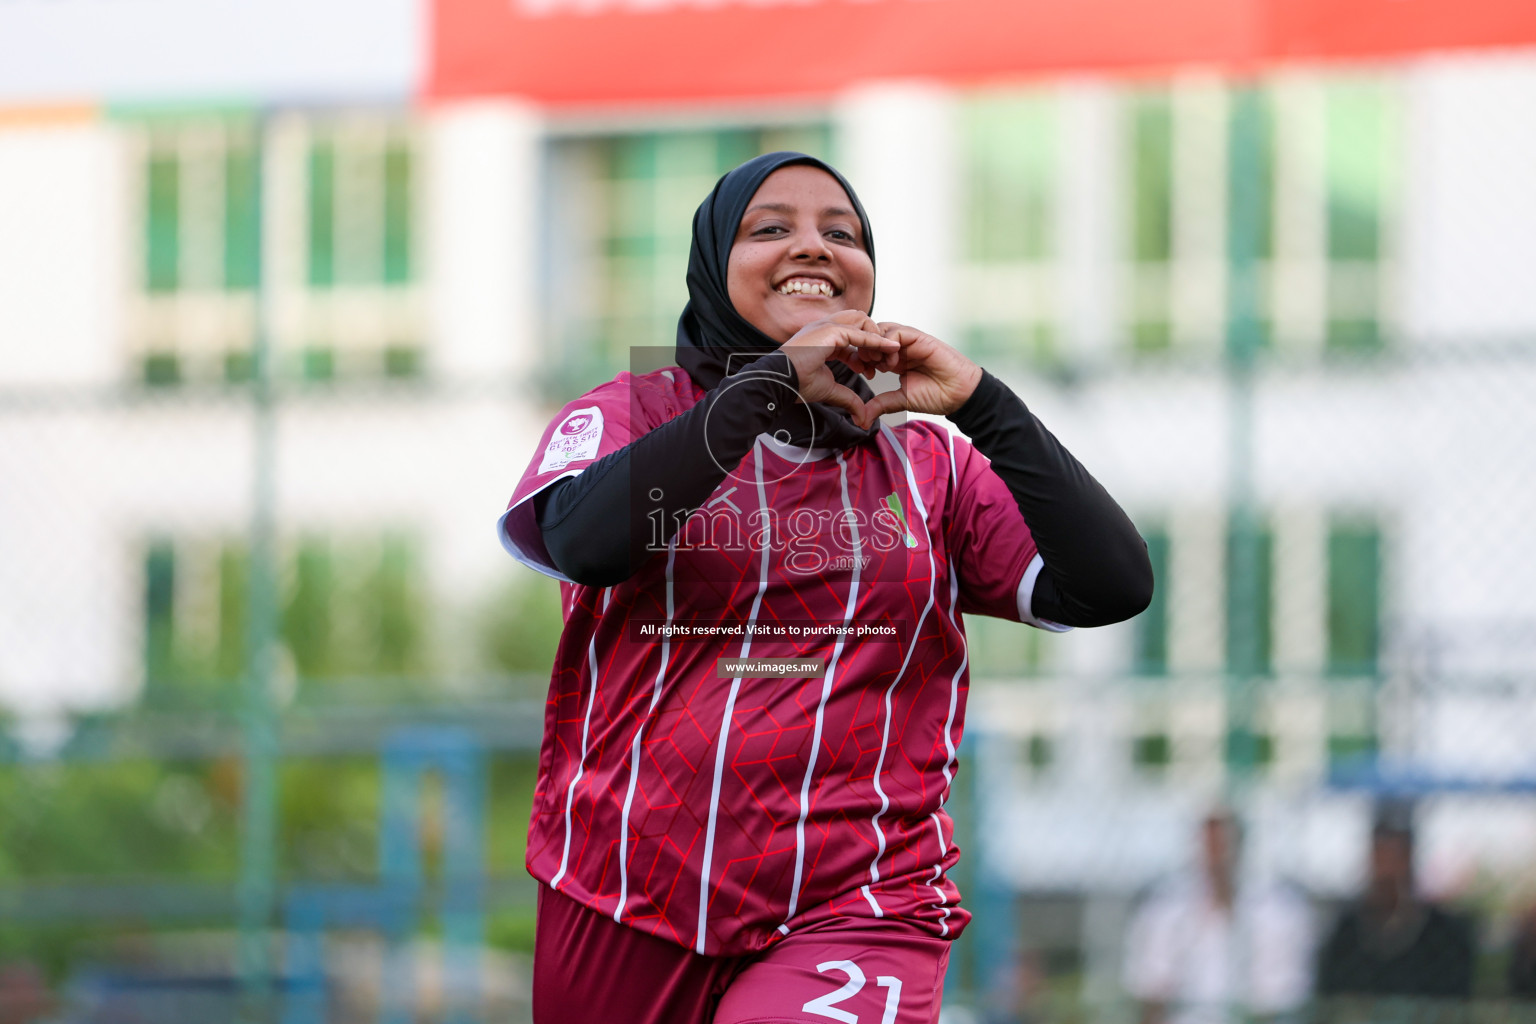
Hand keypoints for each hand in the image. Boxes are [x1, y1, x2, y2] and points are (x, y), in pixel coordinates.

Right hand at [780, 310, 899, 423]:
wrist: (779, 383)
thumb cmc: (795, 385)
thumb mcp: (829, 390)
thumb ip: (848, 398)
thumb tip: (862, 416)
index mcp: (821, 339)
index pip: (850, 336)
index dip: (864, 352)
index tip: (872, 370)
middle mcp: (824, 328)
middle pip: (858, 321)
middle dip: (873, 338)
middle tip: (880, 362)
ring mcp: (825, 326)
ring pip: (862, 320)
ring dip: (876, 337)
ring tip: (884, 357)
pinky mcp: (829, 331)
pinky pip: (859, 332)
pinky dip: (875, 340)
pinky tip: (887, 349)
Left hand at [860, 322, 982, 421]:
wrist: (958, 394)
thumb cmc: (934, 396)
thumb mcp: (900, 400)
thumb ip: (880, 405)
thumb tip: (861, 420)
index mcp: (893, 359)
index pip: (867, 348)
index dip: (859, 357)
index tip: (862, 373)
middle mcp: (899, 347)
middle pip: (870, 335)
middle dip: (863, 349)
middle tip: (866, 367)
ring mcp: (908, 341)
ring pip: (880, 330)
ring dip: (874, 346)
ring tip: (878, 364)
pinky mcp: (918, 337)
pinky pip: (896, 332)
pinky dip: (888, 344)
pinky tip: (892, 362)